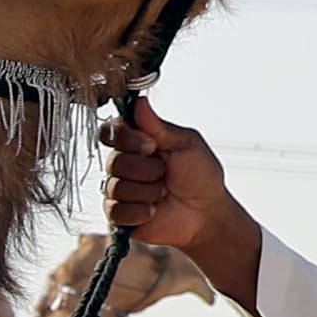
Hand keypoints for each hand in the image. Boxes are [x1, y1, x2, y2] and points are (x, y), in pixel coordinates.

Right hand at [101, 98, 264, 309]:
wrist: (206, 212)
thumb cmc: (200, 175)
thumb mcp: (186, 144)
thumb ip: (159, 126)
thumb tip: (140, 102)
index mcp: (137, 142)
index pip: (110, 131)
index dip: (125, 139)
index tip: (151, 146)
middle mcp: (123, 164)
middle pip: (113, 161)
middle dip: (146, 170)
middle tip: (166, 173)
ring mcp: (118, 189)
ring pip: (116, 187)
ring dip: (147, 192)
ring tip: (163, 194)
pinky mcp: (118, 214)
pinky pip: (116, 211)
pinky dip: (140, 212)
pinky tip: (154, 211)